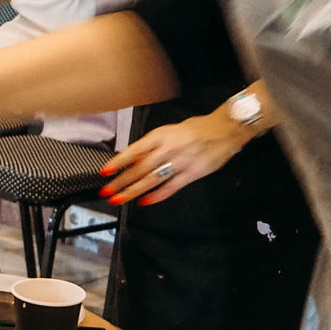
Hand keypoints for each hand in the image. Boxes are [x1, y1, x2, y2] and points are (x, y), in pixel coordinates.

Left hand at [99, 111, 251, 204]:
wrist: (224, 128)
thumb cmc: (195, 129)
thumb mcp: (169, 131)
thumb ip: (152, 146)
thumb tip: (133, 160)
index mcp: (161, 136)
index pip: (134, 150)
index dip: (118, 162)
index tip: (105, 172)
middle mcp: (169, 148)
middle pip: (140, 168)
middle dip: (121, 181)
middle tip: (107, 191)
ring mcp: (181, 162)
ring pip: (153, 179)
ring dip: (134, 190)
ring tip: (120, 199)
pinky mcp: (193, 173)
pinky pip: (172, 186)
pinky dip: (158, 195)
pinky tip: (145, 201)